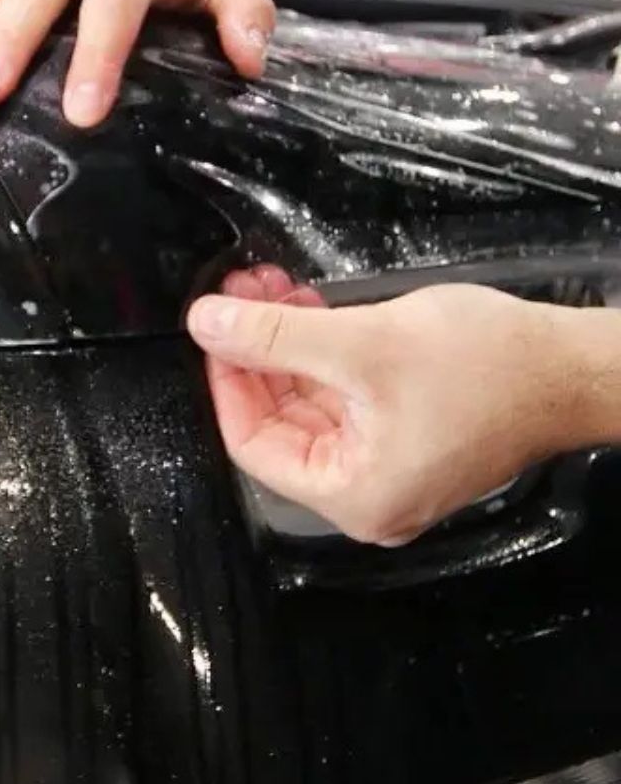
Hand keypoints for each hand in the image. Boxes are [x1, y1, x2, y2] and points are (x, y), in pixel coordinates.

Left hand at [187, 266, 581, 544]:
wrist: (579, 365)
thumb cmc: (489, 366)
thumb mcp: (363, 344)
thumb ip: (274, 337)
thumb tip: (205, 324)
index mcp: (354, 496)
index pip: (252, 444)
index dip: (227, 379)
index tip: (215, 327)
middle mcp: (369, 496)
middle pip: (280, 421)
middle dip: (257, 351)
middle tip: (238, 293)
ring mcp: (392, 467)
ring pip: (311, 403)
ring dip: (286, 344)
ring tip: (267, 288)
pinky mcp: (411, 436)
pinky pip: (347, 398)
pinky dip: (323, 353)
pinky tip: (305, 307)